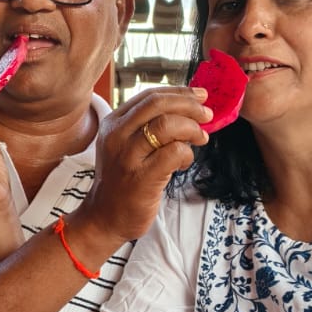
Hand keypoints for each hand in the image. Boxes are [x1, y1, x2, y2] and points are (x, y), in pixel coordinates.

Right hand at [70, 86, 211, 250]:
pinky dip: (186, 153)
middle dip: (189, 106)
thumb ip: (148, 128)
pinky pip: (173, 153)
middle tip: (206, 115)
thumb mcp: (126, 147)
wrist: (104, 218)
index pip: (149, 96)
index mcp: (113, 123)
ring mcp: (127, 157)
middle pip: (158, 105)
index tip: (199, 96)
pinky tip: (185, 161)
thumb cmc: (122, 182)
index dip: (179, 93)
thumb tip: (188, 112)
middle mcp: (116, 136)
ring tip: (200, 139)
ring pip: (166, 125)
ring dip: (191, 128)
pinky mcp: (141, 178)